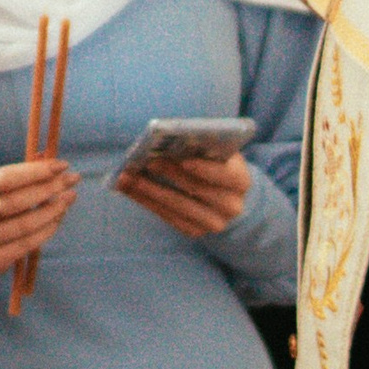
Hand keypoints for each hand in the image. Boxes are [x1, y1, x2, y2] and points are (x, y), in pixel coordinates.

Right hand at [0, 156, 78, 277]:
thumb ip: (21, 174)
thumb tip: (52, 160)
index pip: (6, 178)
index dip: (36, 171)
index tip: (62, 165)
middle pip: (15, 201)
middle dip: (48, 188)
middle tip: (72, 180)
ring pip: (24, 225)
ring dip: (52, 210)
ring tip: (69, 198)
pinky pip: (26, 244)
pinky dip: (47, 230)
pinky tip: (58, 218)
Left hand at [116, 148, 254, 239]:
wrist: (225, 196)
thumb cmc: (216, 164)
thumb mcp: (217, 151)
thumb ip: (202, 145)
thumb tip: (171, 137)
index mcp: (241, 180)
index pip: (225, 174)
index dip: (205, 168)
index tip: (183, 159)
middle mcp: (231, 206)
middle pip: (197, 190)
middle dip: (170, 174)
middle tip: (146, 162)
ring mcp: (213, 222)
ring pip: (178, 206)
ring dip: (149, 191)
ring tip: (127, 177)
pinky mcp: (195, 231)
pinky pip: (167, 217)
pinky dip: (146, 201)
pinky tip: (129, 188)